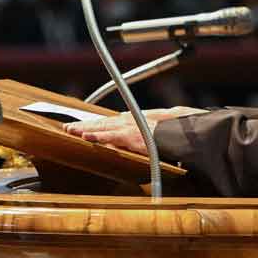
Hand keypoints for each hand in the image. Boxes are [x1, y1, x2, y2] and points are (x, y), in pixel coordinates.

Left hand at [63, 107, 208, 154]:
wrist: (188, 132)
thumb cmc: (180, 129)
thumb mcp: (164, 123)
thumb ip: (149, 126)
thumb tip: (135, 123)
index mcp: (137, 120)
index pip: (111, 122)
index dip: (96, 124)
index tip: (84, 127)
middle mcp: (131, 121)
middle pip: (102, 123)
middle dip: (85, 125)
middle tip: (69, 127)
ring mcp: (130, 128)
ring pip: (102, 127)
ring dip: (85, 129)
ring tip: (70, 130)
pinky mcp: (131, 137)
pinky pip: (110, 137)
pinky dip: (96, 137)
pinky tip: (84, 137)